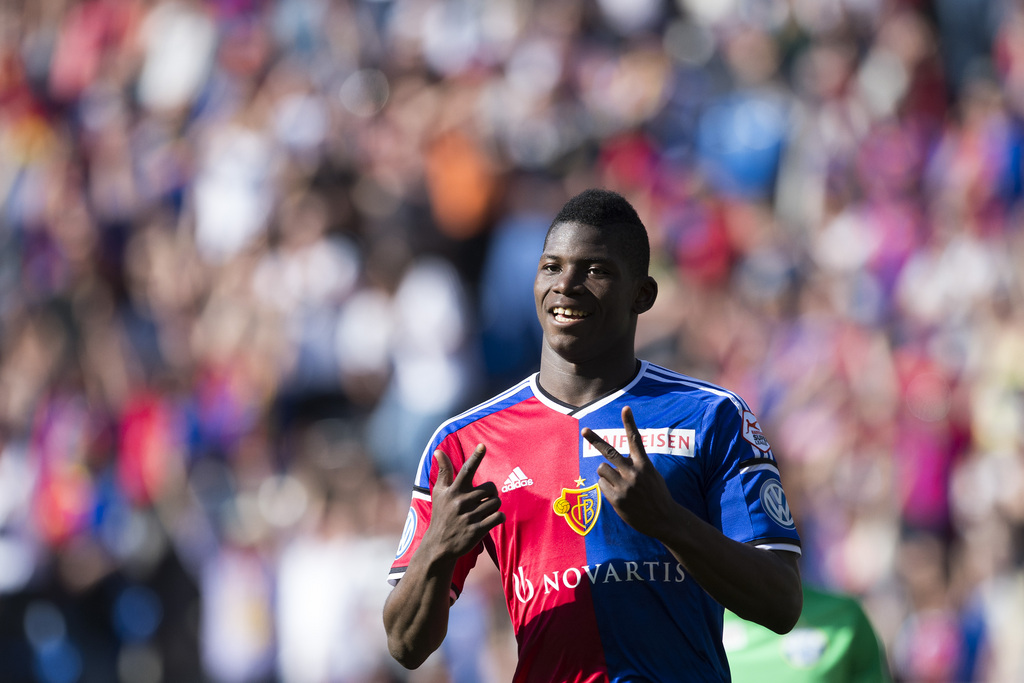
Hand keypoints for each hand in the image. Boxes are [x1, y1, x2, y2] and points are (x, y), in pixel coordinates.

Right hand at [423, 444, 504, 559]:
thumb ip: (443, 471)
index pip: (465, 470)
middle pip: (490, 488)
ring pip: (496, 503)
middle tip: (482, 501)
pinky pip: (498, 517)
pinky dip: (499, 518)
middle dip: (490, 494)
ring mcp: (469, 517)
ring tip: (482, 513)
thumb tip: (438, 451)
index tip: (482, 446)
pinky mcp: (476, 531)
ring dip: (493, 507)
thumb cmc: (441, 514)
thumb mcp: (439, 493)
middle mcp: (461, 502)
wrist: (439, 545)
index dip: (475, 457)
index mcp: (453, 491)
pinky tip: (490, 520)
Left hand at [582, 406, 677, 540]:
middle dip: (595, 440)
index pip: (635, 440)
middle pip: (609, 452)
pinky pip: (601, 484)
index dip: (630, 422)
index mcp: (644, 465)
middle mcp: (633, 473)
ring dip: (605, 473)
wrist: (665, 520)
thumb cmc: (657, 495)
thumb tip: (618, 458)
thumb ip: (637, 465)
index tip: (625, 408)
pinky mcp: (616, 499)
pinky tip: (618, 494)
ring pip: (602, 469)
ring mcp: (624, 486)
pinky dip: (606, 486)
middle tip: (584, 430)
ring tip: (617, 482)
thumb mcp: (652, 475)